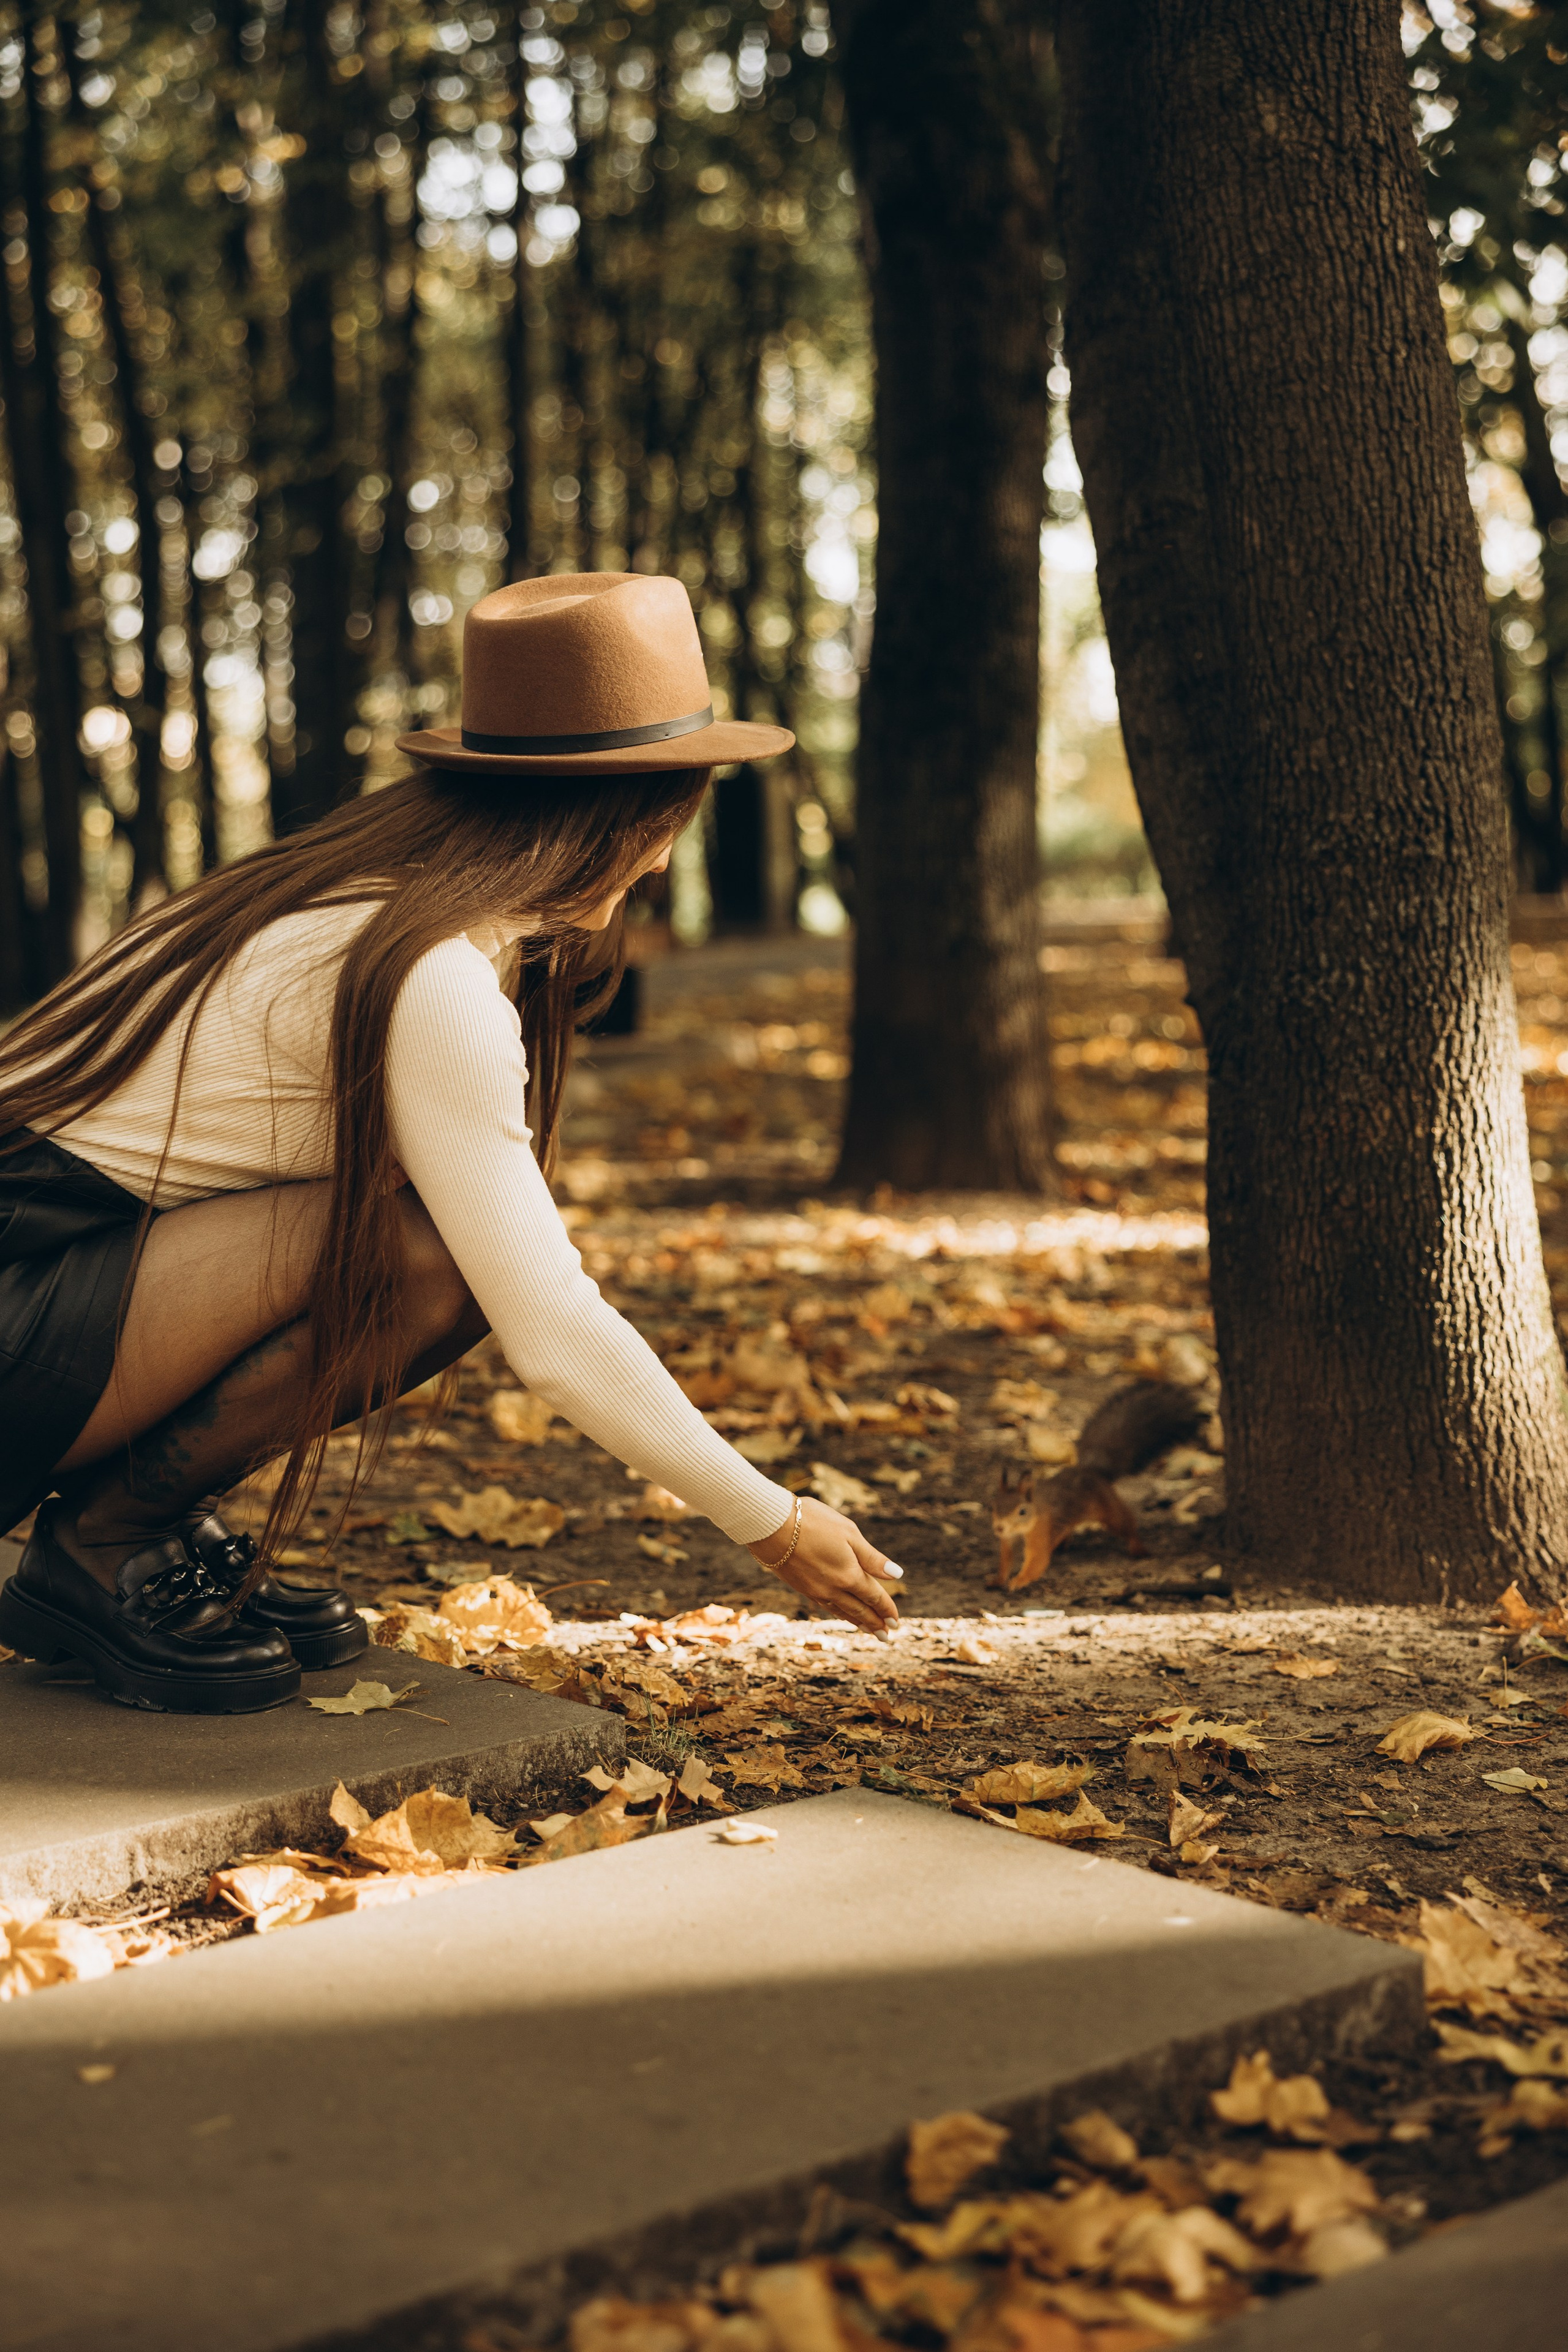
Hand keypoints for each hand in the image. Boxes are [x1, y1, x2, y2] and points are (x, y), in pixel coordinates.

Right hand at [747, 1496, 901, 1636]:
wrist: (770, 1526)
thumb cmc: (813, 1522)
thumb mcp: (849, 1533)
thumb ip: (872, 1558)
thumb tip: (897, 1574)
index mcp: (849, 1575)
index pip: (873, 1597)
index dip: (887, 1609)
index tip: (897, 1622)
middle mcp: (833, 1589)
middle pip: (859, 1610)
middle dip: (875, 1623)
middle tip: (886, 1636)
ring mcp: (815, 1590)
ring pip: (841, 1611)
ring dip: (857, 1622)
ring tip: (868, 1630)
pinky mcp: (801, 1587)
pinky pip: (826, 1606)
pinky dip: (838, 1613)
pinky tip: (840, 1613)